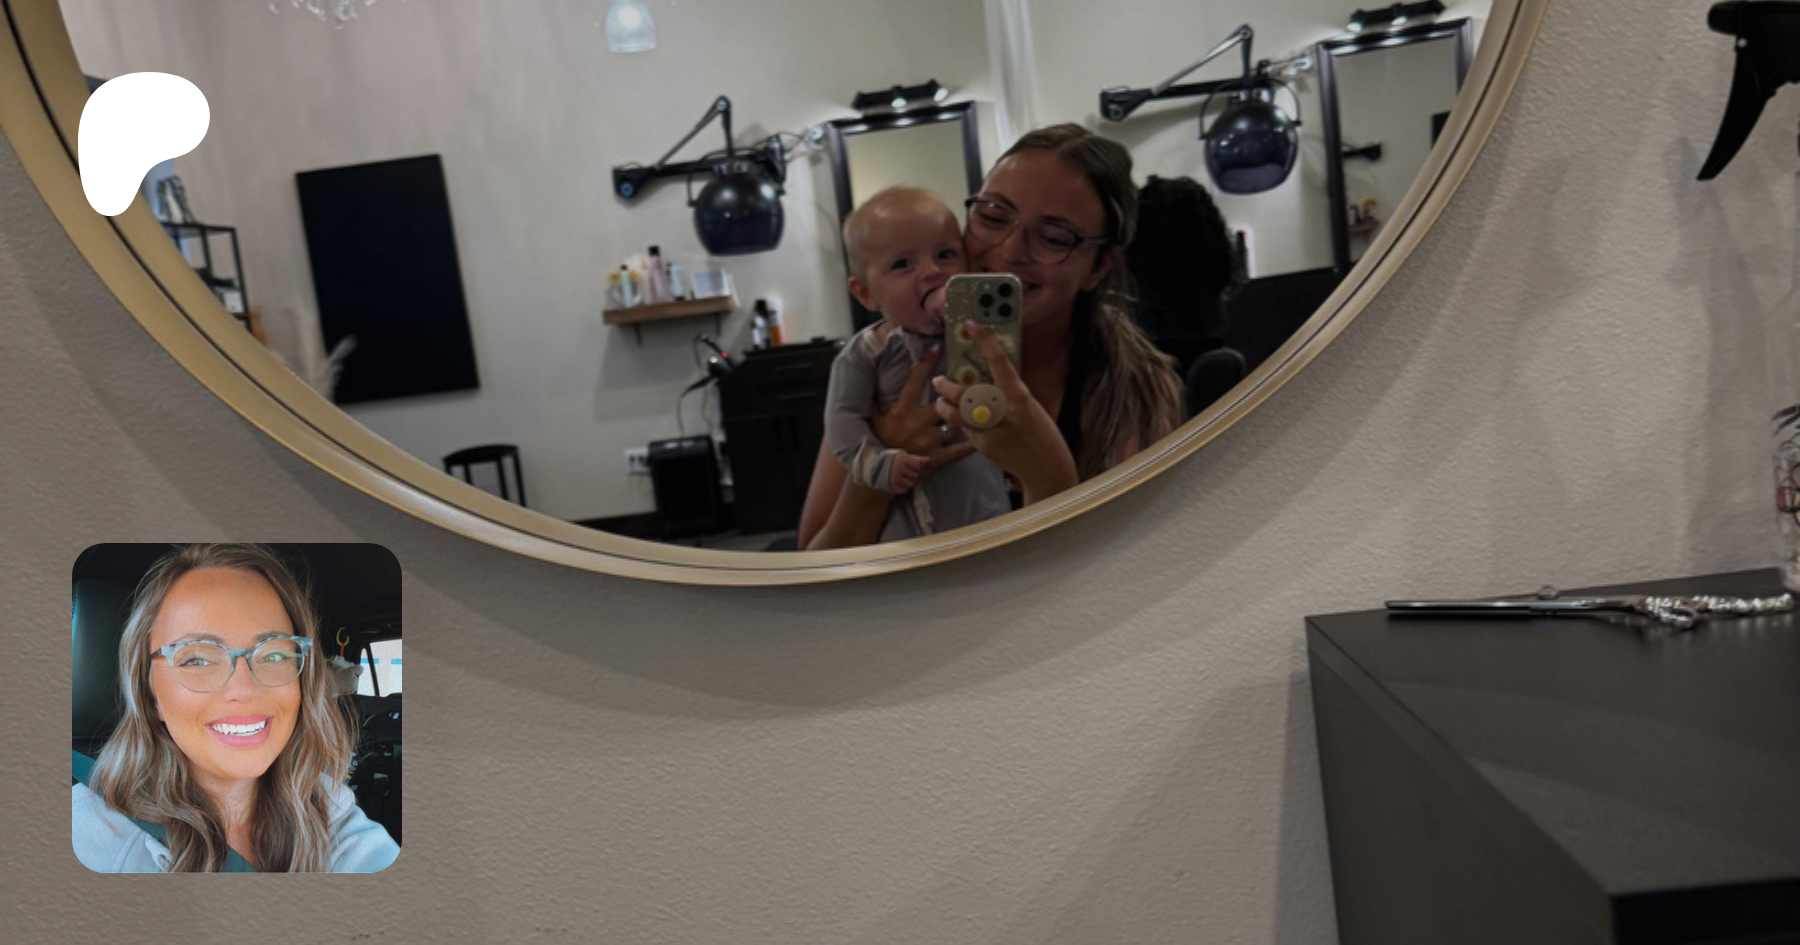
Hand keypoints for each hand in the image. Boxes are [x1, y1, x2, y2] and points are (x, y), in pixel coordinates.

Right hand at [870, 345, 975, 473]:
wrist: (879, 477)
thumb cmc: (877, 444)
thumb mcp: (873, 419)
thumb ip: (875, 400)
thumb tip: (870, 377)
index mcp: (901, 410)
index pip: (914, 381)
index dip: (925, 363)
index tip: (936, 346)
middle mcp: (917, 423)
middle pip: (943, 401)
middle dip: (956, 391)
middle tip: (971, 379)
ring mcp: (929, 441)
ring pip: (955, 422)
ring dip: (968, 414)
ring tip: (982, 405)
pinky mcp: (937, 458)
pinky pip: (959, 450)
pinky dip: (972, 443)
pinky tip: (984, 435)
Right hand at [889, 451, 928, 492]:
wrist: (876, 469)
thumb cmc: (893, 462)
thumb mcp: (903, 456)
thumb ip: (916, 458)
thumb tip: (928, 459)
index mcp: (902, 459)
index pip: (917, 466)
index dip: (914, 467)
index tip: (908, 466)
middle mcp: (899, 468)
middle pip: (915, 476)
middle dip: (910, 475)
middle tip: (903, 472)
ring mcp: (895, 477)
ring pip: (910, 484)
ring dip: (907, 482)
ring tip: (900, 478)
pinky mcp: (892, 486)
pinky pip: (904, 490)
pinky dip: (901, 488)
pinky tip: (897, 483)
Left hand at [932, 323, 1077, 503]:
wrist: (1045, 467)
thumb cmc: (1042, 433)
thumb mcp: (1029, 406)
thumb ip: (1009, 392)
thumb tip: (986, 376)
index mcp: (1019, 397)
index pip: (999, 362)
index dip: (984, 340)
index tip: (970, 324)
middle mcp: (1004, 412)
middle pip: (966, 392)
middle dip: (947, 385)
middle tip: (939, 380)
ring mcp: (991, 430)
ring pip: (955, 413)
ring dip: (943, 405)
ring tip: (940, 399)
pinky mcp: (983, 446)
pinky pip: (963, 429)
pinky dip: (957, 422)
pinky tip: (956, 419)